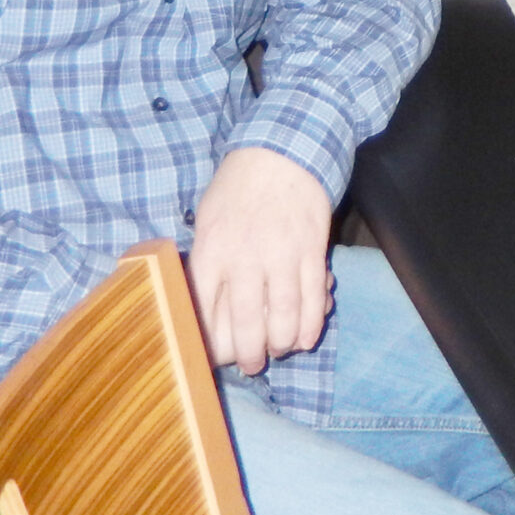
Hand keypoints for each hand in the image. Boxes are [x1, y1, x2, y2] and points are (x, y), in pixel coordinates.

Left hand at [186, 148, 334, 374]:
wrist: (284, 150)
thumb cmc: (238, 186)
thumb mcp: (206, 219)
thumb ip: (206, 262)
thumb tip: (202, 306)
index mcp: (212, 250)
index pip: (203, 310)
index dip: (207, 342)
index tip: (212, 357)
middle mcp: (245, 257)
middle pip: (246, 323)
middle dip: (249, 354)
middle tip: (251, 365)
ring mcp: (282, 254)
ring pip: (284, 317)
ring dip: (282, 344)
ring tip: (278, 351)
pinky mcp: (312, 250)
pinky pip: (313, 297)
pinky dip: (311, 324)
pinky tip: (305, 338)